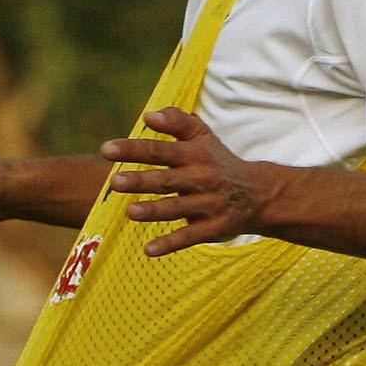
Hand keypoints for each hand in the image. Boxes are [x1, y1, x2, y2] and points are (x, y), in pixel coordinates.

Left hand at [104, 108, 284, 257]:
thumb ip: (177, 122)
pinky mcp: (213, 228)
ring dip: (154, 211)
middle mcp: (201, 178)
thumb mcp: (202, 137)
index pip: (160, 150)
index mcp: (194, 155)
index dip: (134, 149)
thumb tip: (149, 115)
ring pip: (177, 208)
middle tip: (114, 182)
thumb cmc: (218, 162)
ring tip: (130, 212)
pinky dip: (170, 244)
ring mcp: (208, 204)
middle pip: (167, 179)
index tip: (106, 149)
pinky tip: (148, 250)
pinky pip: (190, 236)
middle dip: (141, 180)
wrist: (259, 194)